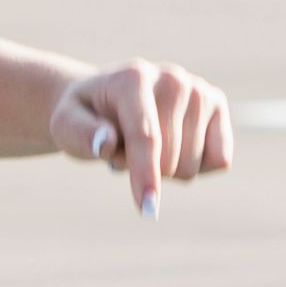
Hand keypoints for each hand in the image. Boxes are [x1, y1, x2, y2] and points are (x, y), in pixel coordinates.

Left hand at [50, 59, 238, 214]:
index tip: (147, 208)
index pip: (146, 136)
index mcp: (133, 78)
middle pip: (171, 158)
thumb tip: (106, 144)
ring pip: (193, 164)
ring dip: (166, 169)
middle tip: (123, 151)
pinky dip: (196, 166)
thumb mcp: (65, 125)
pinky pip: (219, 159)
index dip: (145, 174)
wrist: (106, 99)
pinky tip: (175, 146)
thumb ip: (80, 134)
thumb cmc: (84, 117)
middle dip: (145, 171)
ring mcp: (198, 90)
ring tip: (146, 146)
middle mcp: (171, 78)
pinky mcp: (216, 104)